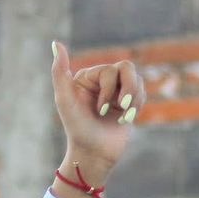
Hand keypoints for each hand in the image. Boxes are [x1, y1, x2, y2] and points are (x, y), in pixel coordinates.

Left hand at [50, 41, 145, 186]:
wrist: (94, 155)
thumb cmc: (77, 129)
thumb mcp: (65, 100)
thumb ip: (59, 72)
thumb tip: (56, 43)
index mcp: (87, 77)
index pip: (110, 70)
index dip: (108, 90)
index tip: (99, 111)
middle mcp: (101, 81)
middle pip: (128, 68)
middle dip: (128, 90)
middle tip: (122, 108)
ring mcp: (115, 91)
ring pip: (137, 80)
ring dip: (133, 100)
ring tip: (122, 116)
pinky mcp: (127, 102)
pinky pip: (142, 92)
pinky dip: (137, 106)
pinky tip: (125, 120)